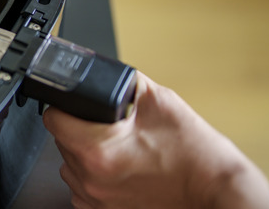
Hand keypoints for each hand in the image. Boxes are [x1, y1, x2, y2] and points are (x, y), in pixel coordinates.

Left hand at [43, 72, 268, 208]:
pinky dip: (93, 176)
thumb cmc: (195, 156)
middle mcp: (91, 177)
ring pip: (69, 166)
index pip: (53, 118)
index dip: (64, 105)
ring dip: (84, 153)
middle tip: (110, 127)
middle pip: (61, 141)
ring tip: (117, 147)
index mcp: (98, 148)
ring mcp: (96, 199)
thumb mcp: (158, 101)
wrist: (215, 191)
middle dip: (80, 128)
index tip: (76, 105)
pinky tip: (117, 167)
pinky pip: (82, 188)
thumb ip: (124, 83)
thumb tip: (102, 72)